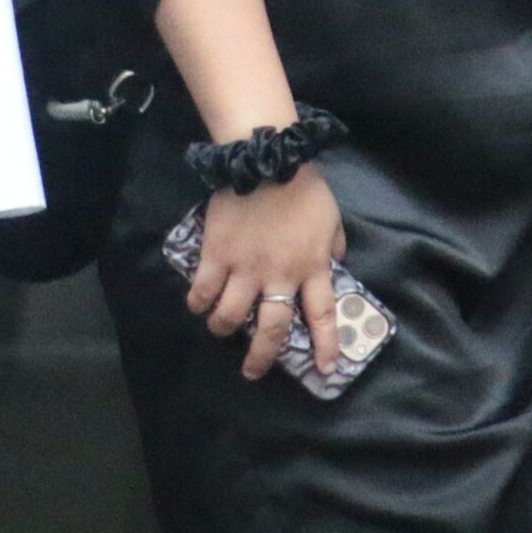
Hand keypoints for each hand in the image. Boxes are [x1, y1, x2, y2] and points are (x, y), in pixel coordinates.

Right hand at [186, 169, 345, 380]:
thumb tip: (334, 263)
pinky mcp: (216, 256)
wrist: (267, 160)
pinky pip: (203, 291)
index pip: (322, 315)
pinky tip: (198, 304)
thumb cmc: (304, 188)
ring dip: (223, 328)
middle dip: (262, 357)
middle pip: (272, 329)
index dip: (325, 346)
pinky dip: (198, 302)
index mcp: (312, 267)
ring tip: (220, 328)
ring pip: (231, 317)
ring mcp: (245, 269)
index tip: (325, 370)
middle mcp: (279, 277)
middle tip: (252, 372)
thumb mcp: (332, 218)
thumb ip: (333, 245)